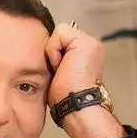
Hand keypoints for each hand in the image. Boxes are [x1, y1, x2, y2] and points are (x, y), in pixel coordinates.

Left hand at [45, 22, 124, 137]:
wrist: (75, 104)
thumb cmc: (66, 96)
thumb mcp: (59, 71)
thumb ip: (58, 57)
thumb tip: (46, 49)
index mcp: (85, 53)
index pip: (60, 40)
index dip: (53, 54)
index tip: (59, 72)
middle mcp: (90, 45)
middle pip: (59, 35)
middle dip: (53, 53)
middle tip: (60, 71)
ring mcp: (90, 42)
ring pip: (59, 33)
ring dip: (54, 53)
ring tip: (62, 69)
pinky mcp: (85, 41)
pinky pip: (60, 33)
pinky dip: (54, 50)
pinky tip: (62, 66)